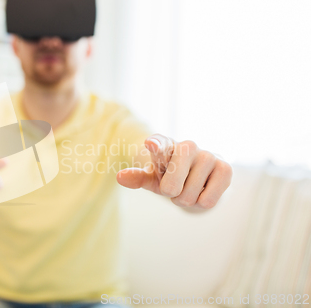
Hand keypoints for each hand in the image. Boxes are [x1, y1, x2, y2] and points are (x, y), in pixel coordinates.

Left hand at [116, 134, 231, 208]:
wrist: (199, 176)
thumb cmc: (170, 176)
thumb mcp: (153, 178)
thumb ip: (137, 177)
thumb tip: (120, 177)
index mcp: (165, 145)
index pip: (159, 144)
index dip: (155, 146)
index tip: (151, 145)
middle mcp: (187, 145)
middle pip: (171, 186)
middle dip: (171, 194)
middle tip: (175, 187)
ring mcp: (208, 155)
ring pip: (190, 196)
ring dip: (187, 200)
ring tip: (190, 188)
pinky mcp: (225, 168)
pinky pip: (208, 200)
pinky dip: (203, 202)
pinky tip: (204, 190)